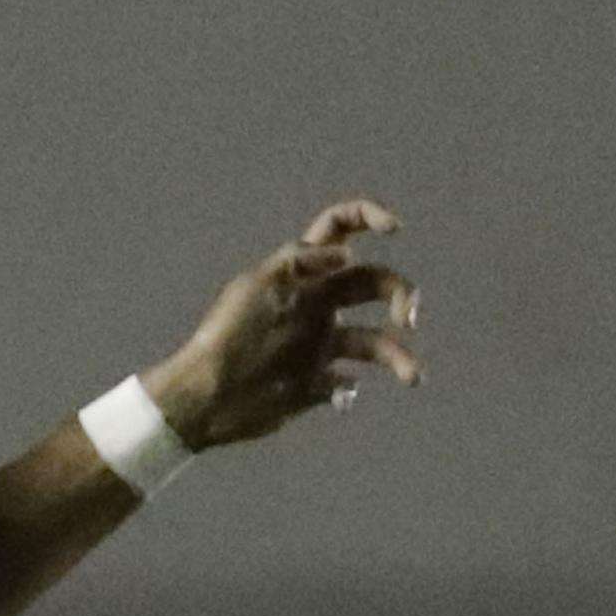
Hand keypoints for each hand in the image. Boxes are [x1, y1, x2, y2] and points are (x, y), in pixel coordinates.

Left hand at [148, 199, 418, 451]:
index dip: (368, 217)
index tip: (395, 229)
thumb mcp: (255, 287)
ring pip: (374, 342)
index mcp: (301, 275)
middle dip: (401, 292)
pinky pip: (348, 385)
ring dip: (399, 357)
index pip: (339, 228)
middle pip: (375, 283)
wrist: (203, 398)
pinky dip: (351, 390)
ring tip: (412, 376)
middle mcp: (316, 305)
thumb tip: (346, 254)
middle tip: (407, 318)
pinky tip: (338, 395)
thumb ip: (298, 262)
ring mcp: (318, 344)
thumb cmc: (224, 337)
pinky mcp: (314, 383)